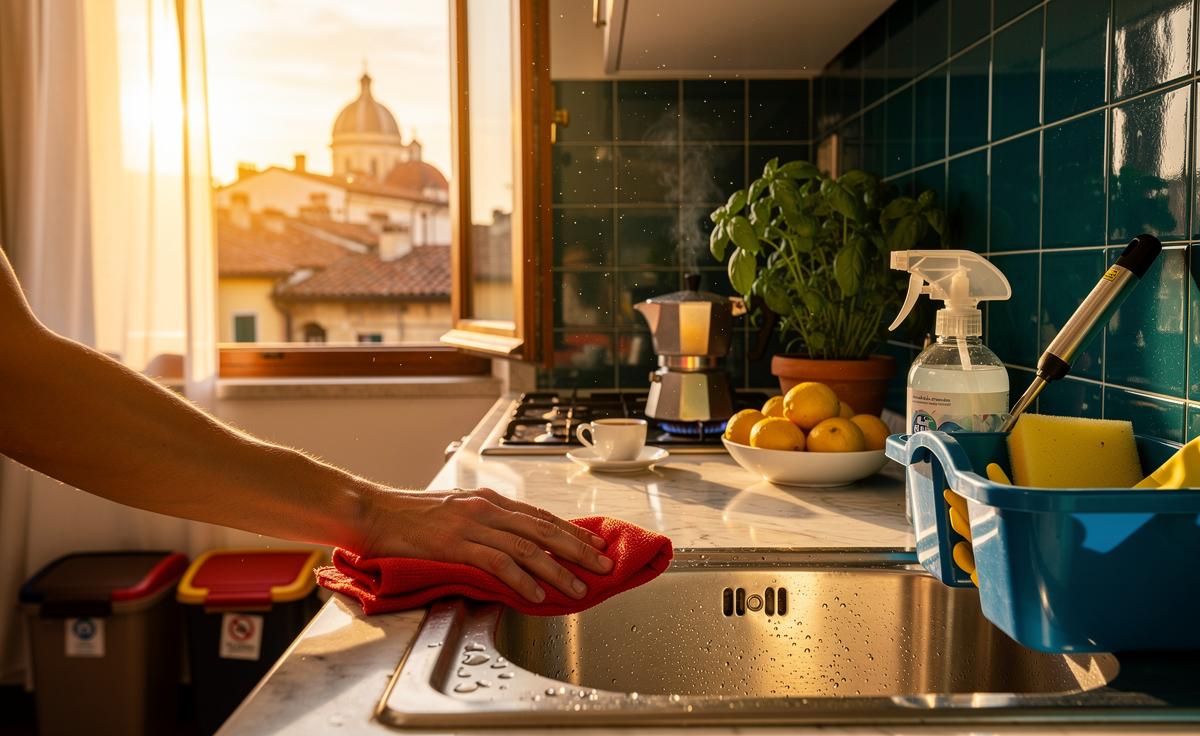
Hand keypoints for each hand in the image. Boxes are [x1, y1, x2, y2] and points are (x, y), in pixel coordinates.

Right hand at [355, 487, 612, 602]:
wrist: (374, 512)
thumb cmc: (410, 517)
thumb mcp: (455, 512)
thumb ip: (484, 525)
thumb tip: (512, 543)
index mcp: (488, 501)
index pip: (540, 516)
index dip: (571, 530)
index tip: (596, 544)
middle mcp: (486, 509)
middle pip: (543, 530)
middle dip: (578, 549)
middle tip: (604, 566)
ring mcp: (471, 525)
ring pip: (527, 547)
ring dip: (558, 570)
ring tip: (579, 588)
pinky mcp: (455, 545)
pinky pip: (497, 563)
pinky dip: (521, 579)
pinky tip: (537, 593)